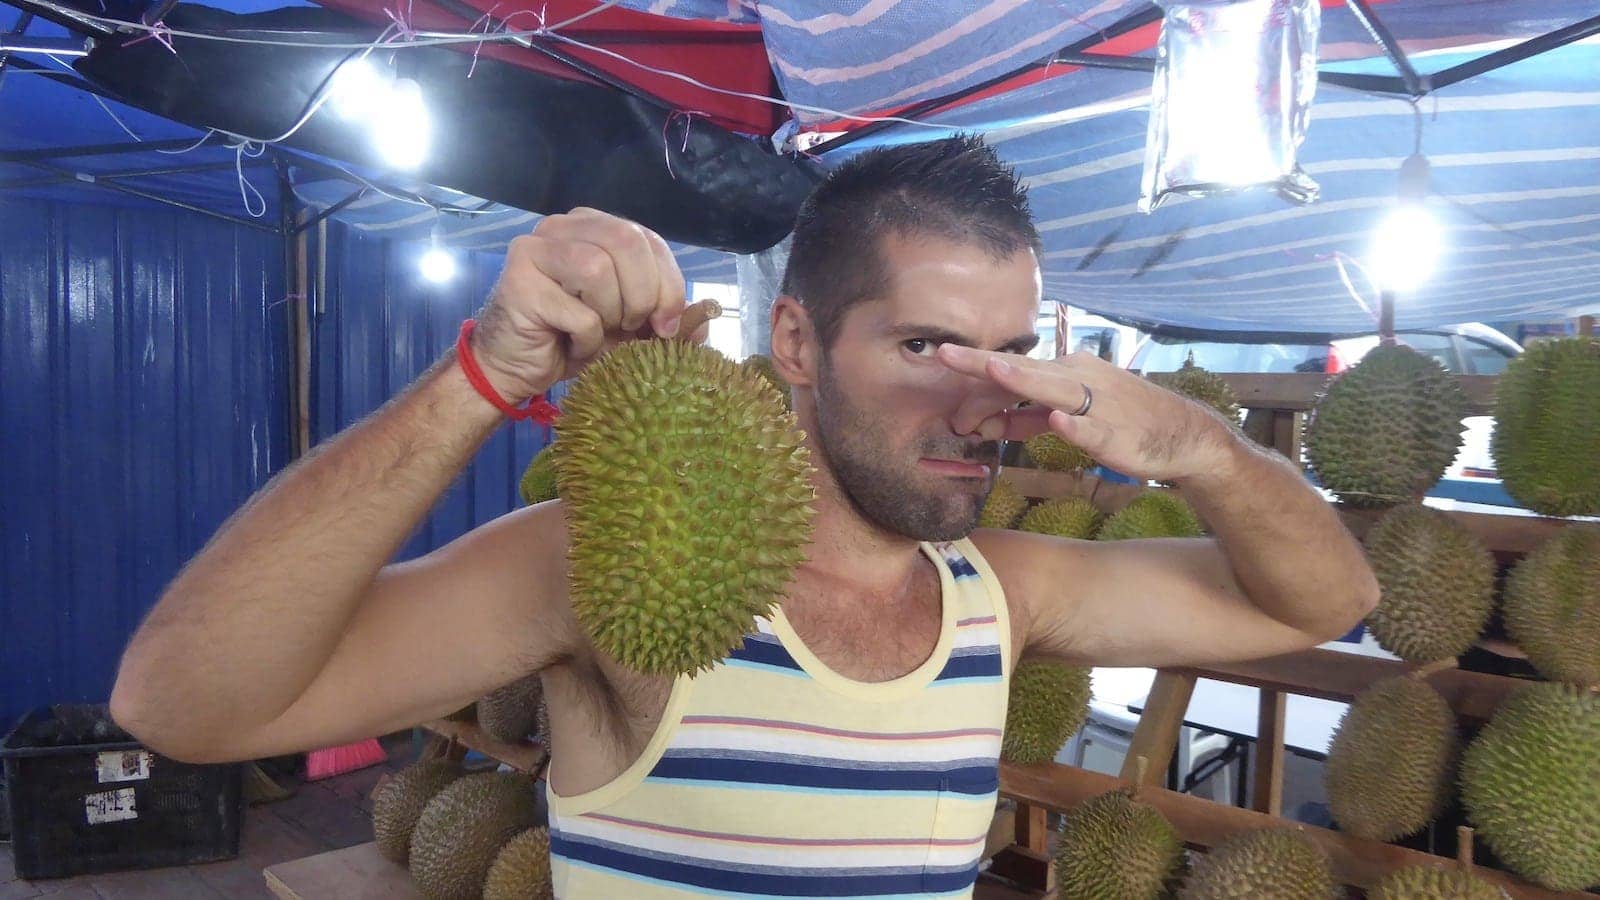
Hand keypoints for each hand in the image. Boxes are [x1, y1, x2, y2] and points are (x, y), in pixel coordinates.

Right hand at [467, 208, 690, 401]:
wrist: (513, 368)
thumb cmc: (572, 340)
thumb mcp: (630, 328)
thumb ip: (667, 317)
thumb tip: (706, 317)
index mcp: (593, 226)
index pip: (648, 239)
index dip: (669, 283)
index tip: (667, 326)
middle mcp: (562, 226)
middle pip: (626, 241)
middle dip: (643, 295)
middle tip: (631, 328)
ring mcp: (535, 248)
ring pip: (598, 269)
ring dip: (609, 315)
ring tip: (594, 332)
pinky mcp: (519, 279)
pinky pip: (578, 311)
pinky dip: (585, 338)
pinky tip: (568, 342)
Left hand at [934, 345, 1238, 482]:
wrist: (1181, 436)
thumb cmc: (1119, 421)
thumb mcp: (1064, 419)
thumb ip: (1025, 421)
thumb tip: (984, 423)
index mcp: (1063, 374)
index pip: (1012, 369)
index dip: (975, 368)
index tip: (938, 357)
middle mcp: (1078, 379)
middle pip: (1024, 371)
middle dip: (983, 363)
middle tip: (944, 354)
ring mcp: (1099, 403)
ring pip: (1055, 390)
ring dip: (1024, 381)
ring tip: (995, 370)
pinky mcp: (1117, 433)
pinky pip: (1093, 428)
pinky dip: (1076, 425)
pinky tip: (1060, 422)